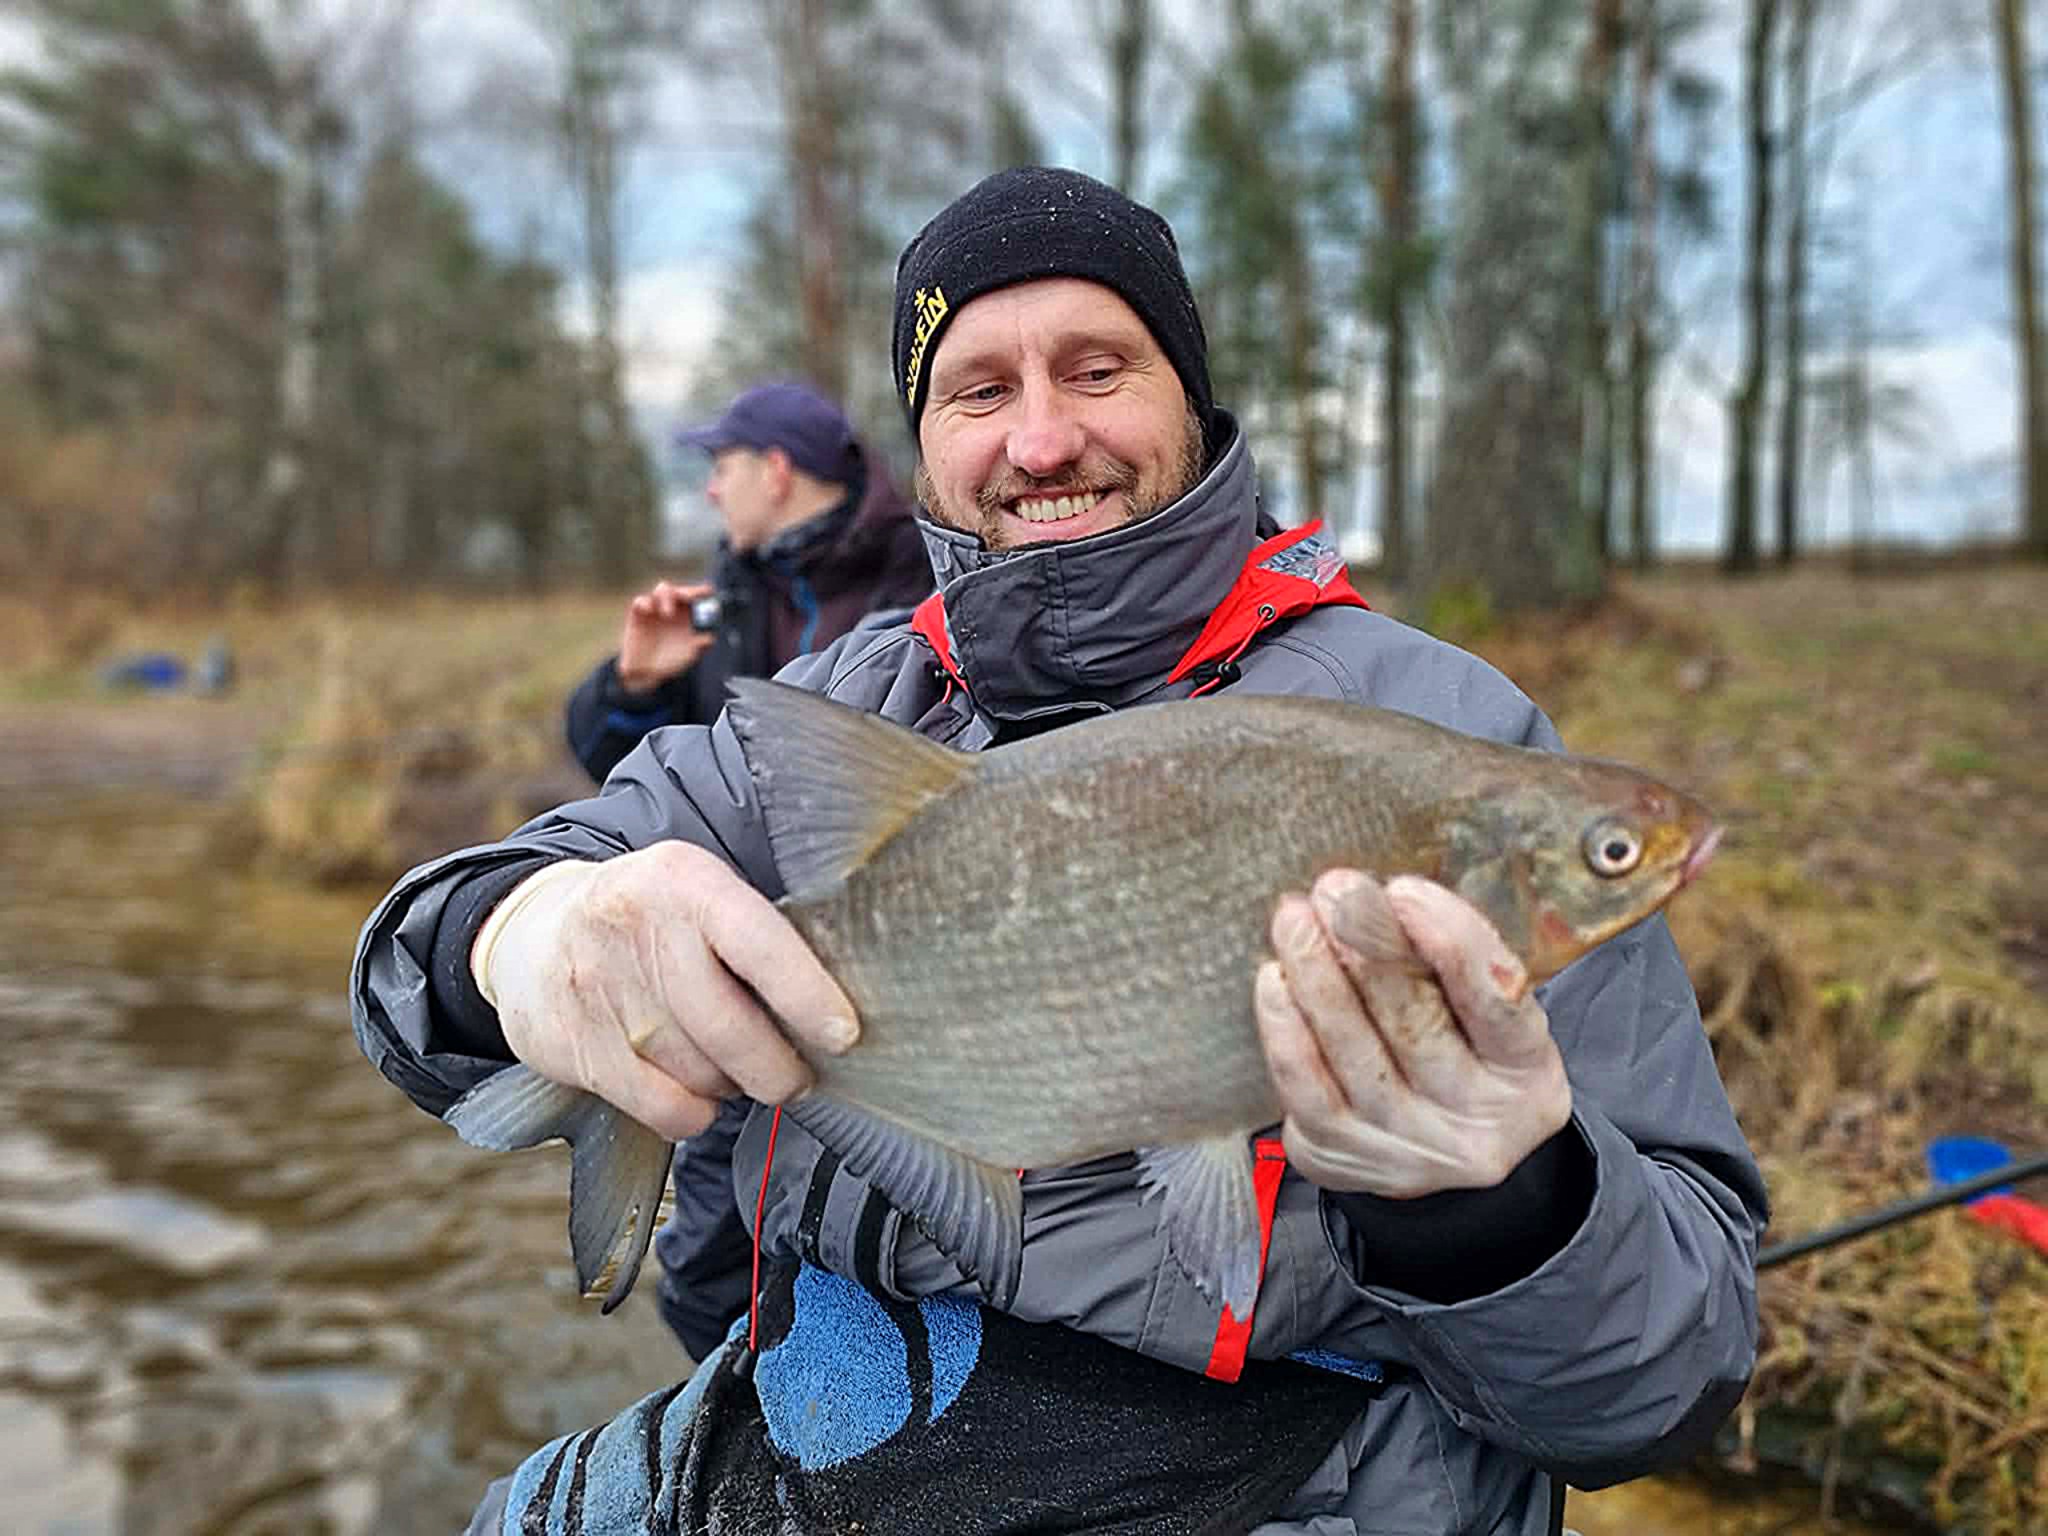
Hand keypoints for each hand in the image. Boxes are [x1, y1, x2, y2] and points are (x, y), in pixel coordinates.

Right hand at [471, 843, 858, 1139]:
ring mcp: (599, 988)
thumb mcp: (697, 894)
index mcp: (685, 880)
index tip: (844, 1035)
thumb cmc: (650, 922)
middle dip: (779, 1069)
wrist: (532, 933)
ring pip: (700, 1073)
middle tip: (797, 1078)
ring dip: (732, 1086)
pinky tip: (695, 1092)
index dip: (807, 995)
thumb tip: (833, 1011)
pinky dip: (693, 1113)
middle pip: (730, 1028)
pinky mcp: (573, 1044)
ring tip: (732, 1069)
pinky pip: (663, 1107)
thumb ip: (755, 936)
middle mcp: (638, 928)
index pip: (758, 943)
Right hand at [615, 580, 716, 693]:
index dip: (700, 592)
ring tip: (668, 614)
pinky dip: (645, 603)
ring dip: (667, 596)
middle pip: (679, 591)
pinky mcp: (638, 615)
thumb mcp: (687, 655)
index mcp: (686, 615)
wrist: (645, 671)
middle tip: (689, 599)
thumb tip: (709, 638)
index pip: (694, 598)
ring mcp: (655, 609)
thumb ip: (698, 646)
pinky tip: (649, 610)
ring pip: (661, 590)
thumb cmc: (669, 661)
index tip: (708, 592)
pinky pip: (640, 602)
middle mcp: (672, 608)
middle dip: (686, 591)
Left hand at [1254, 871, 1571, 1197]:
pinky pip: (1305, 1086)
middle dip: (1369, 943)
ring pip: (1353, 1049)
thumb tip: (1383, 899)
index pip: (1497, 1003)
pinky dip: (1286, 1028)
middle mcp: (1472, 1118)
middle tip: (1335, 889)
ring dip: (1316, 973)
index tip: (1404, 891)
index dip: (1451, 942)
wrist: (1436, 1163)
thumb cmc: (1461, 1059)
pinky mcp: (1342, 1153)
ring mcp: (1405, 1145)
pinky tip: (1274, 980)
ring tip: (1294, 919)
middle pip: (1417, 1022)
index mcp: (1525, 1072)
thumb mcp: (1489, 1019)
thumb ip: (1455, 963)